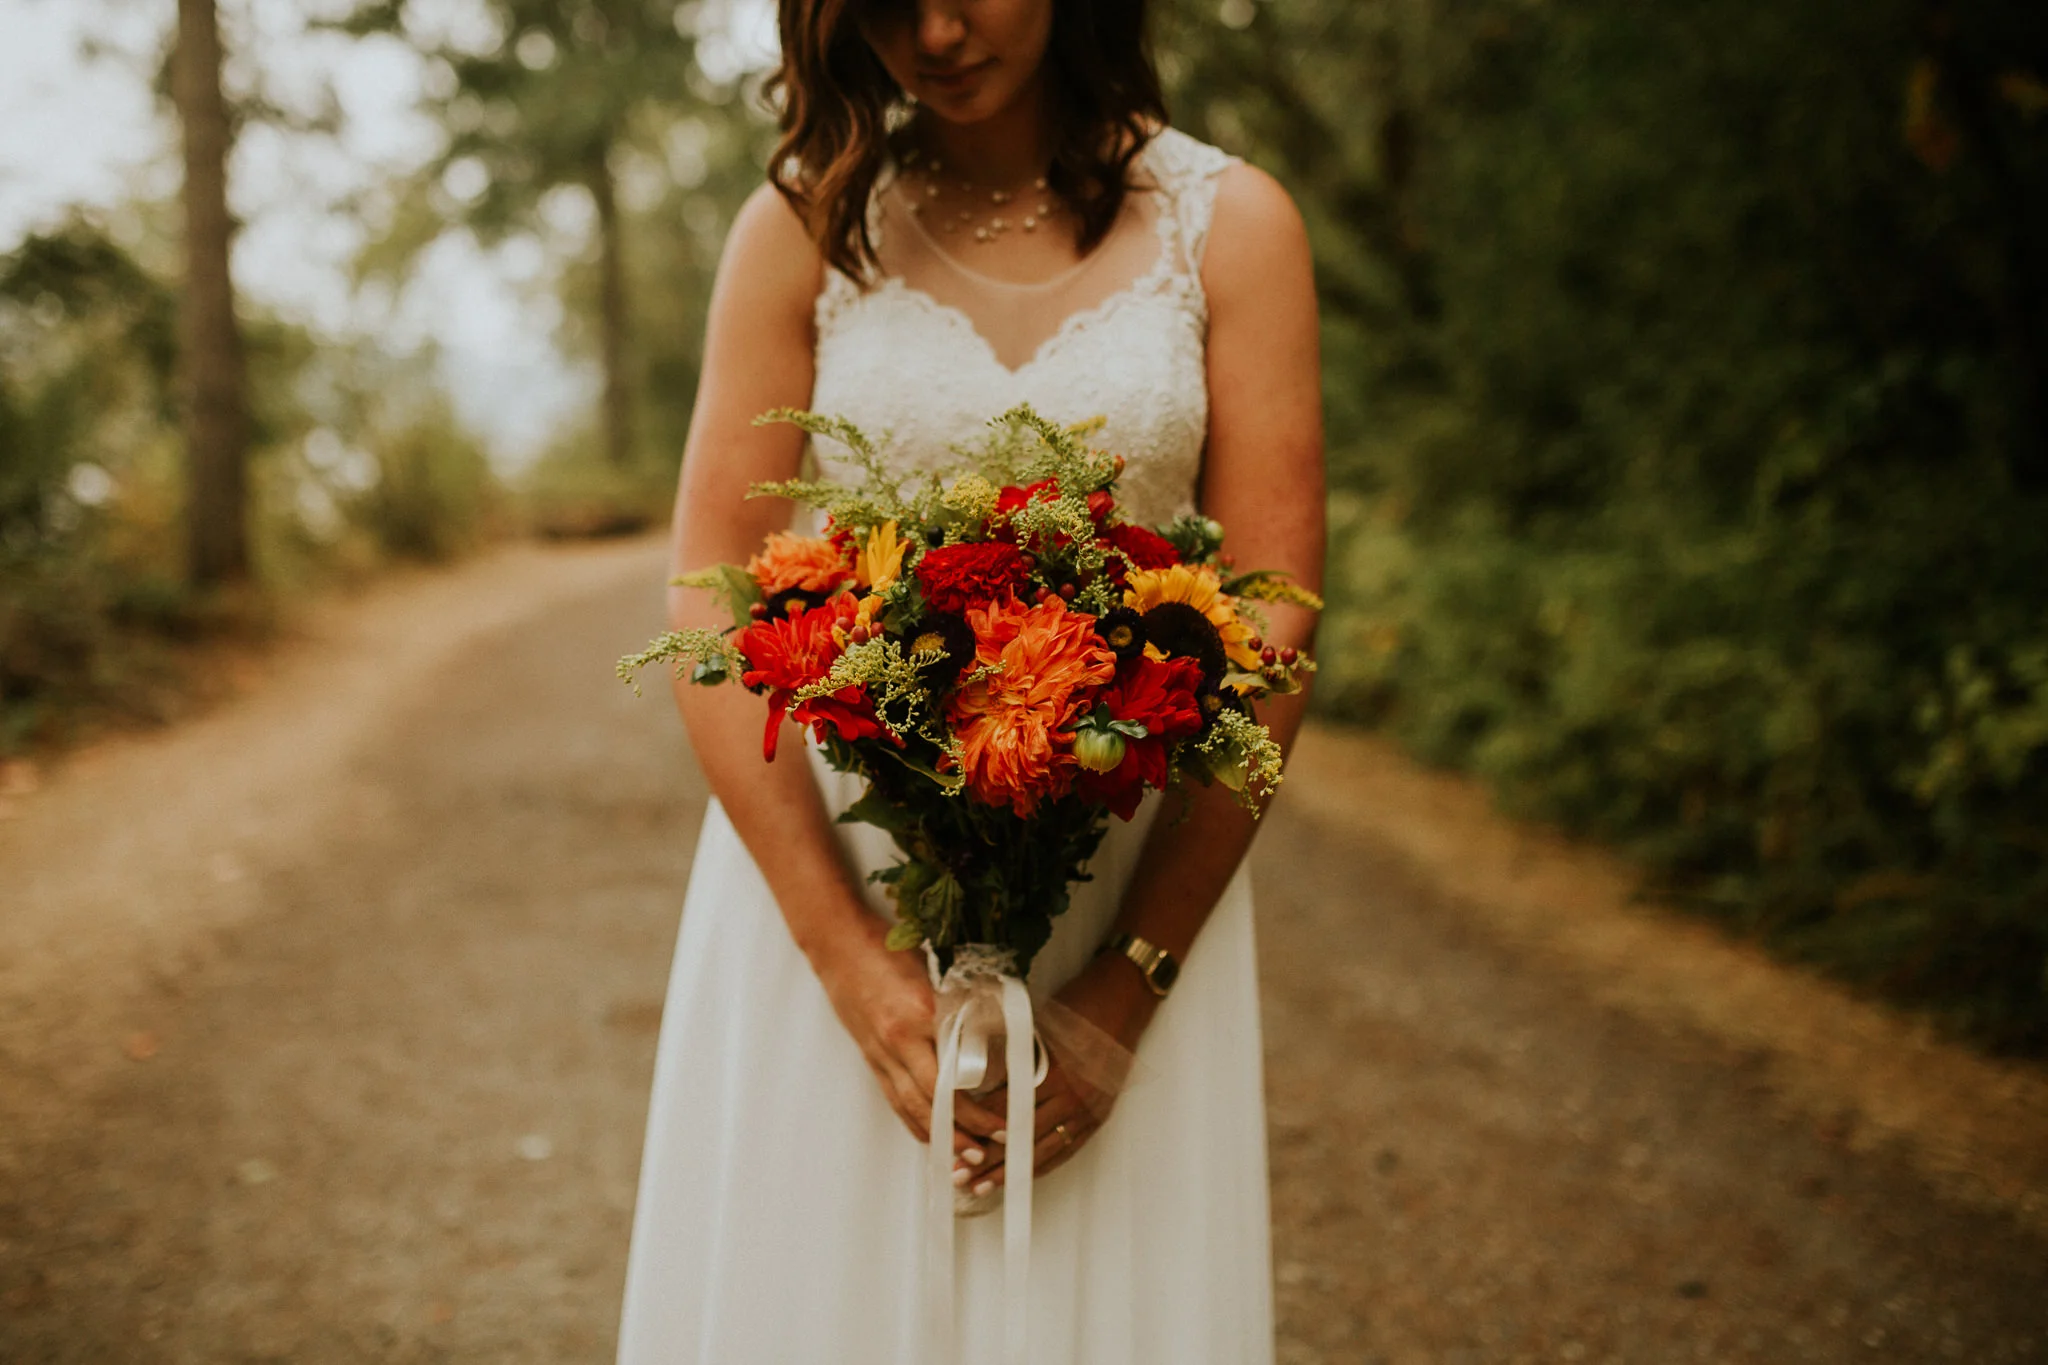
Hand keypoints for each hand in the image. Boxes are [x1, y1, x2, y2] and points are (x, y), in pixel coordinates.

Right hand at [812, 915, 1004, 1158]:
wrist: (838, 943)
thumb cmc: (888, 948)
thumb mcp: (934, 972)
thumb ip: (961, 1005)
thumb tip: (995, 1032)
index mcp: (920, 1013)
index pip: (954, 1072)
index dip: (977, 1104)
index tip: (1002, 1119)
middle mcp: (898, 1040)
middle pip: (933, 1099)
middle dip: (962, 1129)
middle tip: (987, 1148)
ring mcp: (880, 1052)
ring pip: (911, 1106)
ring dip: (938, 1135)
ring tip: (963, 1157)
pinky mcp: (870, 1057)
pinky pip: (894, 1098)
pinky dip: (913, 1121)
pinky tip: (930, 1136)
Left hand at [953, 950, 1158, 1193]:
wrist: (1125, 997)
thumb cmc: (1079, 1003)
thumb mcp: (1038, 1021)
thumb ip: (1008, 1050)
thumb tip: (971, 1071)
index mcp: (1055, 1071)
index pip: (1006, 1107)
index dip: (977, 1126)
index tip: (952, 1139)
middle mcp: (1073, 1096)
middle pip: (1022, 1137)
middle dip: (988, 1160)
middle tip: (959, 1176)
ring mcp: (1089, 1109)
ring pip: (1044, 1150)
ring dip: (1012, 1171)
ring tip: (983, 1186)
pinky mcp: (1099, 1115)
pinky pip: (1067, 1149)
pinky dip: (1042, 1165)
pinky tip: (1021, 1176)